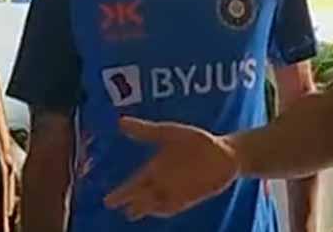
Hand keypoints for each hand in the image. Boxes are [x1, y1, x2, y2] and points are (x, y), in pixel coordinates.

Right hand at [104, 117, 241, 221]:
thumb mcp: (170, 133)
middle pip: (141, 196)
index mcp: (155, 167)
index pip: (133, 183)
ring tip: (131, 211)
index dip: (121, 193)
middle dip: (129, 202)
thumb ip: (146, 131)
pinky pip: (172, 208)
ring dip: (144, 207)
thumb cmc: (198, 141)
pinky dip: (163, 210)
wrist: (225, 154)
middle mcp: (162, 182)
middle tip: (113, 206)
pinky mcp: (189, 198)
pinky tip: (155, 211)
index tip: (108, 201)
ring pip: (154, 204)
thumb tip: (120, 121)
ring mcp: (175, 191)